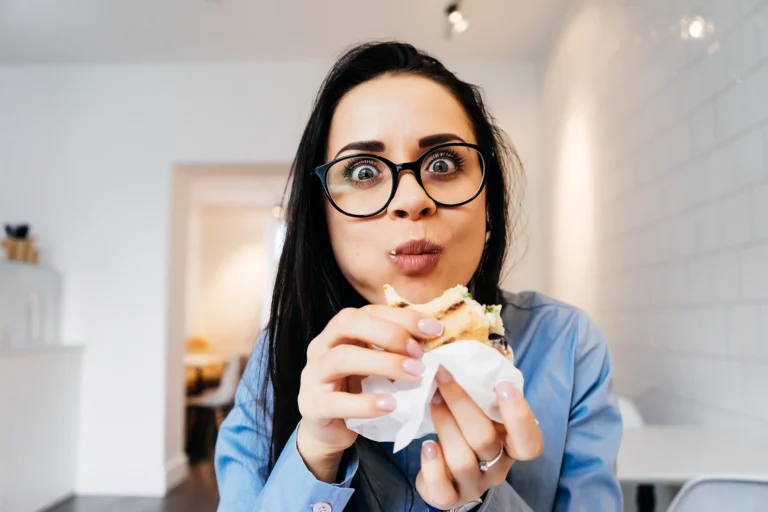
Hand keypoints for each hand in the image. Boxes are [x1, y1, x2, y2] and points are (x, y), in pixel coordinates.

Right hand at [296, 305, 443, 481]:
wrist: (328, 428)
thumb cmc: (357, 389)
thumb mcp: (376, 364)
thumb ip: (396, 349)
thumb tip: (435, 338)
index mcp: (339, 331)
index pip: (369, 311)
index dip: (402, 316)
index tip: (435, 329)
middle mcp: (322, 346)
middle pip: (348, 323)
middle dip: (389, 334)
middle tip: (419, 354)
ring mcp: (313, 375)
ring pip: (341, 358)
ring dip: (383, 364)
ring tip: (414, 376)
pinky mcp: (312, 405)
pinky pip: (336, 401)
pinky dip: (366, 403)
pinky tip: (391, 405)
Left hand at [416, 367, 542, 509]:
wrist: (449, 472)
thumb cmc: (467, 429)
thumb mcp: (482, 411)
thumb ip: (482, 391)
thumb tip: (472, 350)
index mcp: (512, 446)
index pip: (529, 441)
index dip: (519, 415)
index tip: (502, 385)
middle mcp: (497, 467)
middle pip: (485, 440)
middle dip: (461, 404)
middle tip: (441, 376)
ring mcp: (474, 485)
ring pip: (462, 460)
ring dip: (444, 425)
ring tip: (431, 400)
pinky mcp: (448, 497)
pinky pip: (442, 488)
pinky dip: (432, 465)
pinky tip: (426, 446)